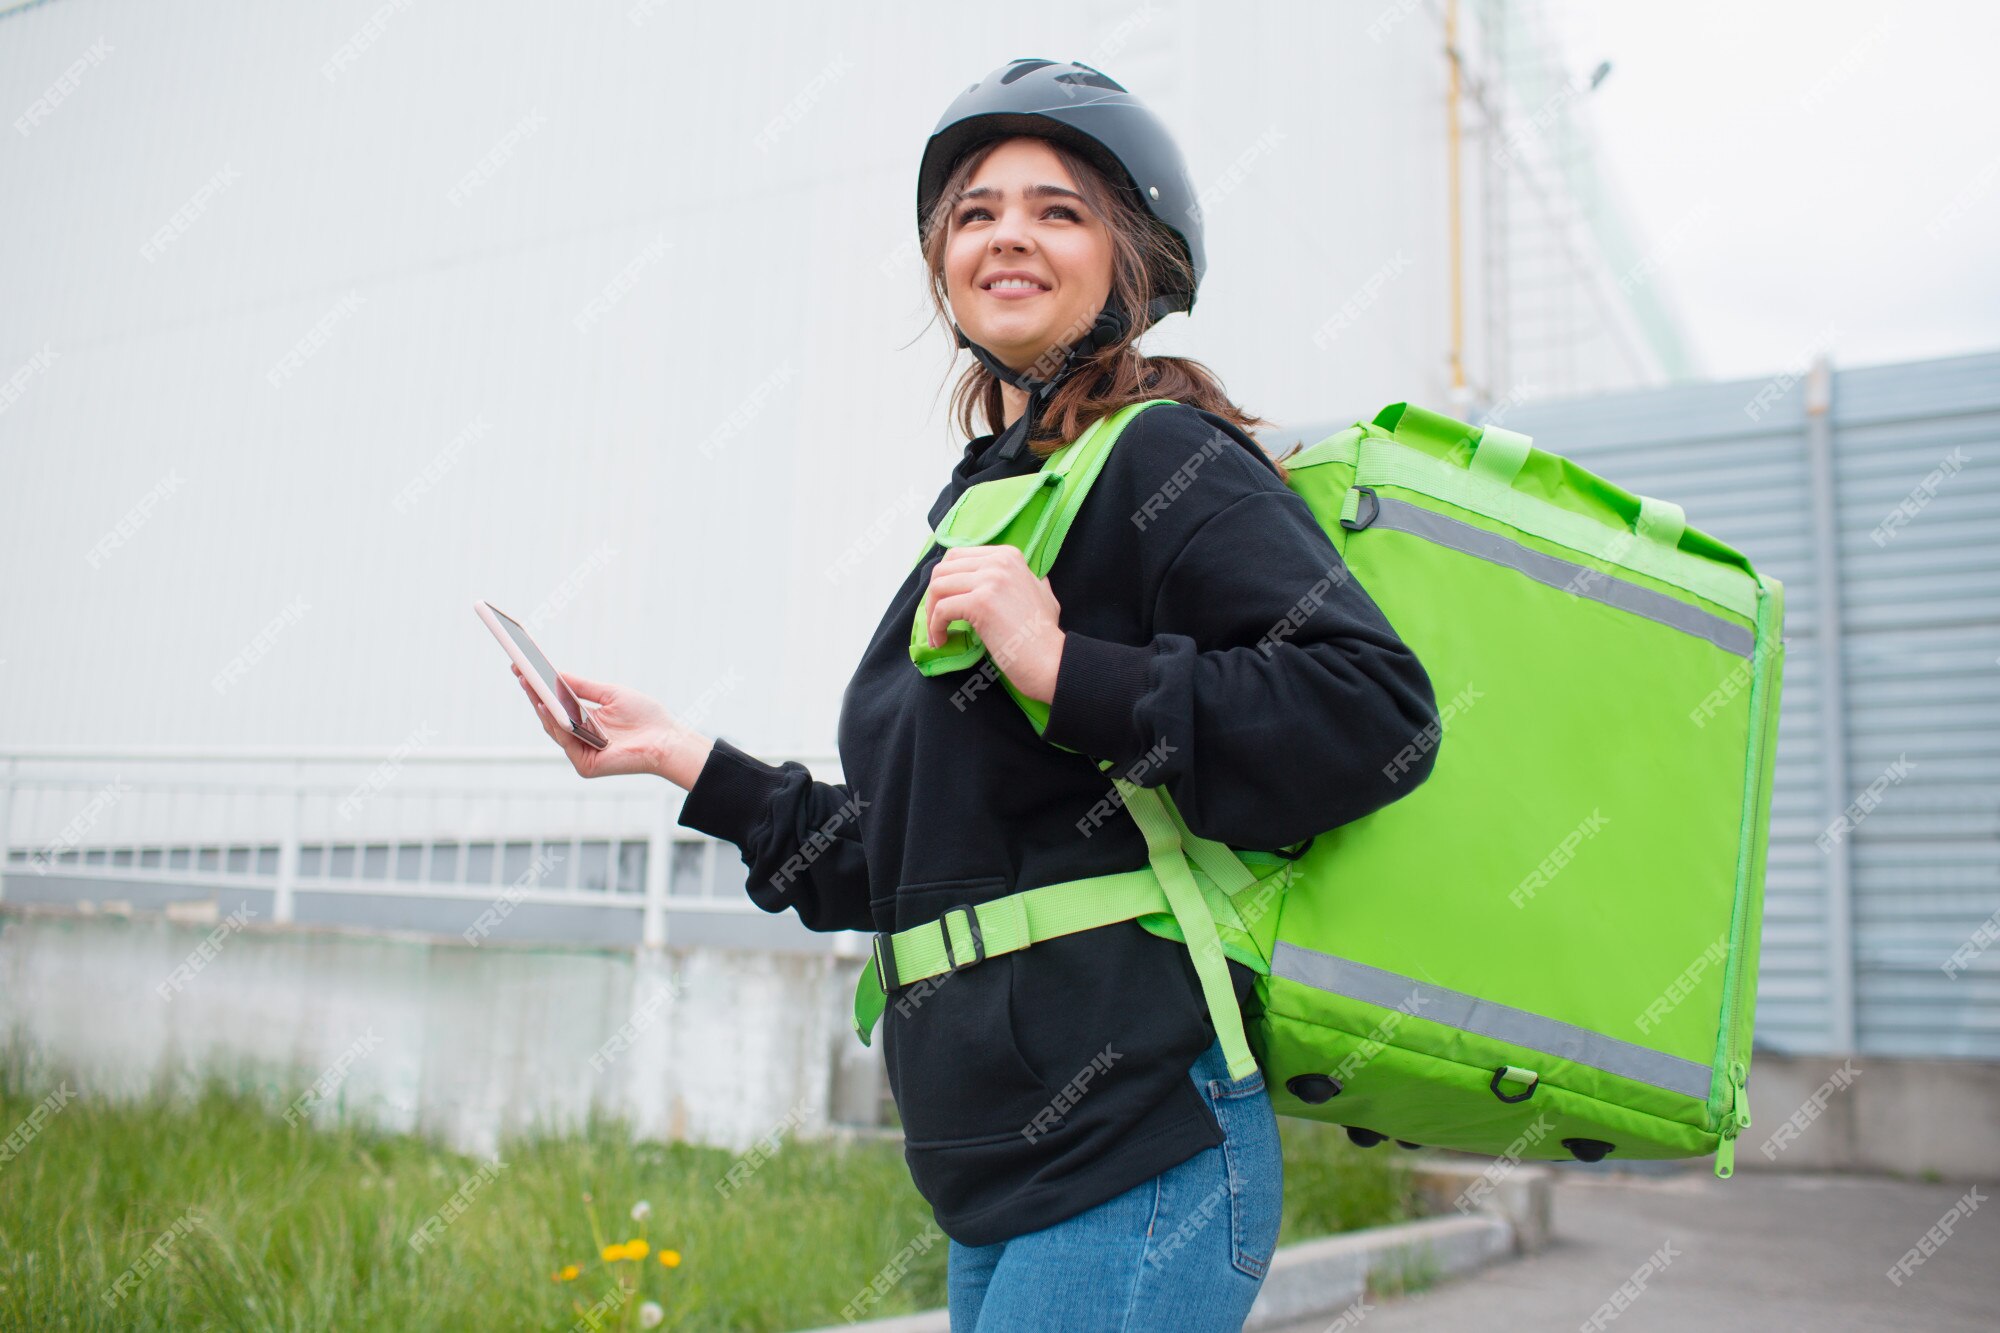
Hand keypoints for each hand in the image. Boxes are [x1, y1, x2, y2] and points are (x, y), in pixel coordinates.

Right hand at [512, 663, 710, 785]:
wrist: (667, 740)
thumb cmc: (645, 718)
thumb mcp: (611, 694)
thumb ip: (583, 687)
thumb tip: (556, 673)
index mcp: (586, 723)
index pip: (558, 706)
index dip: (541, 688)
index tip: (525, 668)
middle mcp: (581, 740)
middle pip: (550, 716)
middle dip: (534, 694)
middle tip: (520, 672)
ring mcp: (581, 754)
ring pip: (554, 728)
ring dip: (540, 705)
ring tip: (528, 683)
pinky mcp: (585, 765)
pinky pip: (565, 741)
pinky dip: (555, 723)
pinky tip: (546, 706)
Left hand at [923, 545, 1066, 702]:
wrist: (1051, 659)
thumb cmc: (1045, 635)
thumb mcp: (1042, 594)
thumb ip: (1031, 581)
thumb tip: (1034, 579)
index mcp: (1008, 555)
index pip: (958, 556)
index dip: (945, 581)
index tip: (944, 604)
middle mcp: (998, 561)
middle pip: (944, 569)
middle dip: (933, 596)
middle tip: (936, 620)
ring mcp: (990, 580)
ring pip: (938, 587)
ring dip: (930, 612)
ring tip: (937, 633)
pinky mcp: (980, 602)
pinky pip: (942, 609)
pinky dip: (935, 627)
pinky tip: (942, 641)